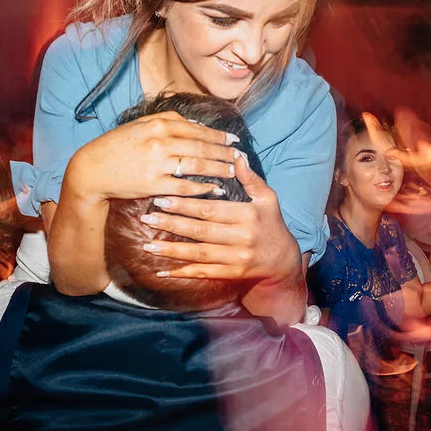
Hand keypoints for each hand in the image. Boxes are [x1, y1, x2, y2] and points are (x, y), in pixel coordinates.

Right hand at [63, 110, 239, 203]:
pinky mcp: (153, 184)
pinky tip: (215, 188)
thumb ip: (169, 121)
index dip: (219, 136)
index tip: (234, 140)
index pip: (198, 130)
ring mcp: (157, 164)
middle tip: (241, 157)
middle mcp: (160, 142)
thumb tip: (197, 125)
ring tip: (233, 172)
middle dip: (225, 153)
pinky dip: (202, 188)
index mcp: (159, 124)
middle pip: (202, 147)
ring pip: (197, 166)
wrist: (92, 169)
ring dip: (219, 169)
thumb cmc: (116, 146)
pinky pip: (185, 187)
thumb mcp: (140, 125)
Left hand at [139, 158, 302, 286]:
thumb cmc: (271, 223)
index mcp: (248, 215)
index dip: (185, 205)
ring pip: (199, 254)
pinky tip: (163, 271)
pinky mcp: (232, 274)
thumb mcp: (267, 198)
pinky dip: (183, 273)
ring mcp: (237, 259)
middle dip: (172, 224)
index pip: (210, 209)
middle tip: (148, 218)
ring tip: (148, 245)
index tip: (162, 199)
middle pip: (201, 231)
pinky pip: (204, 274)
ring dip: (172, 250)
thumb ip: (250, 178)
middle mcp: (242, 238)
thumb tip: (236, 156)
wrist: (282, 260)